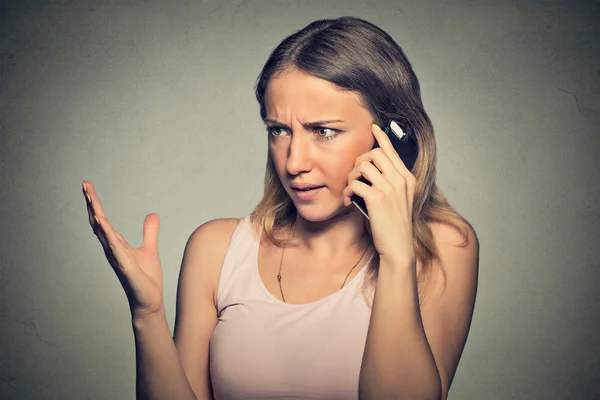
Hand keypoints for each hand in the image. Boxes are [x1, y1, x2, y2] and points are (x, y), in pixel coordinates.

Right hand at [83, 181, 163, 317]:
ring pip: (104, 233)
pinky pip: (115, 249)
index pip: (103, 220)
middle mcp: (112, 249)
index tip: (88, 187)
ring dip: (97, 216)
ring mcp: (117, 258)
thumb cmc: (146, 277)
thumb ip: (149, 232)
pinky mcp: (126, 268)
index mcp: (116, 244)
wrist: (149, 300)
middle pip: (98, 222)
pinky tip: (103, 224)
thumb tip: (153, 214)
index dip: (96, 204)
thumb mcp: (150, 248)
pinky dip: (108, 236)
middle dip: (92, 204)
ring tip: (91, 199)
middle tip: (85, 185)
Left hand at [342, 124, 416, 266]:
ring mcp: (390, 188)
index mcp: (407, 179)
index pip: (392, 152)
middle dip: (359, 162)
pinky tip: (349, 201)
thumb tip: (369, 171)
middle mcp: (400, 180)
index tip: (374, 128)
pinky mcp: (377, 198)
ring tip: (351, 190)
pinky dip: (348, 192)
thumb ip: (389, 184)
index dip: (382, 138)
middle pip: (375, 154)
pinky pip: (355, 184)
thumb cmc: (394, 225)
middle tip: (354, 177)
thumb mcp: (397, 200)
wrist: (398, 247)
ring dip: (351, 177)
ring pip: (363, 166)